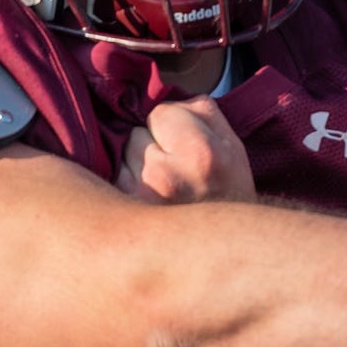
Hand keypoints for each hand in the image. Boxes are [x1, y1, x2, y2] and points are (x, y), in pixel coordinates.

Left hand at [118, 97, 254, 204]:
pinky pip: (113, 178)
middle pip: (136, 133)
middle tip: (173, 167)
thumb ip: (202, 112)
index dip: (172, 125)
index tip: (185, 143)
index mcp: (202, 154)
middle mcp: (167, 176)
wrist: (223, 251)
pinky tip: (145, 197)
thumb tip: (165, 96)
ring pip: (122, 154)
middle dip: (150, 143)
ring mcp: (139, 197)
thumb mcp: (233, 146)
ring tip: (160, 184)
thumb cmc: (229, 192)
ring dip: (135, 163)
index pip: (161, 112)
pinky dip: (125, 183)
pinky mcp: (123, 212)